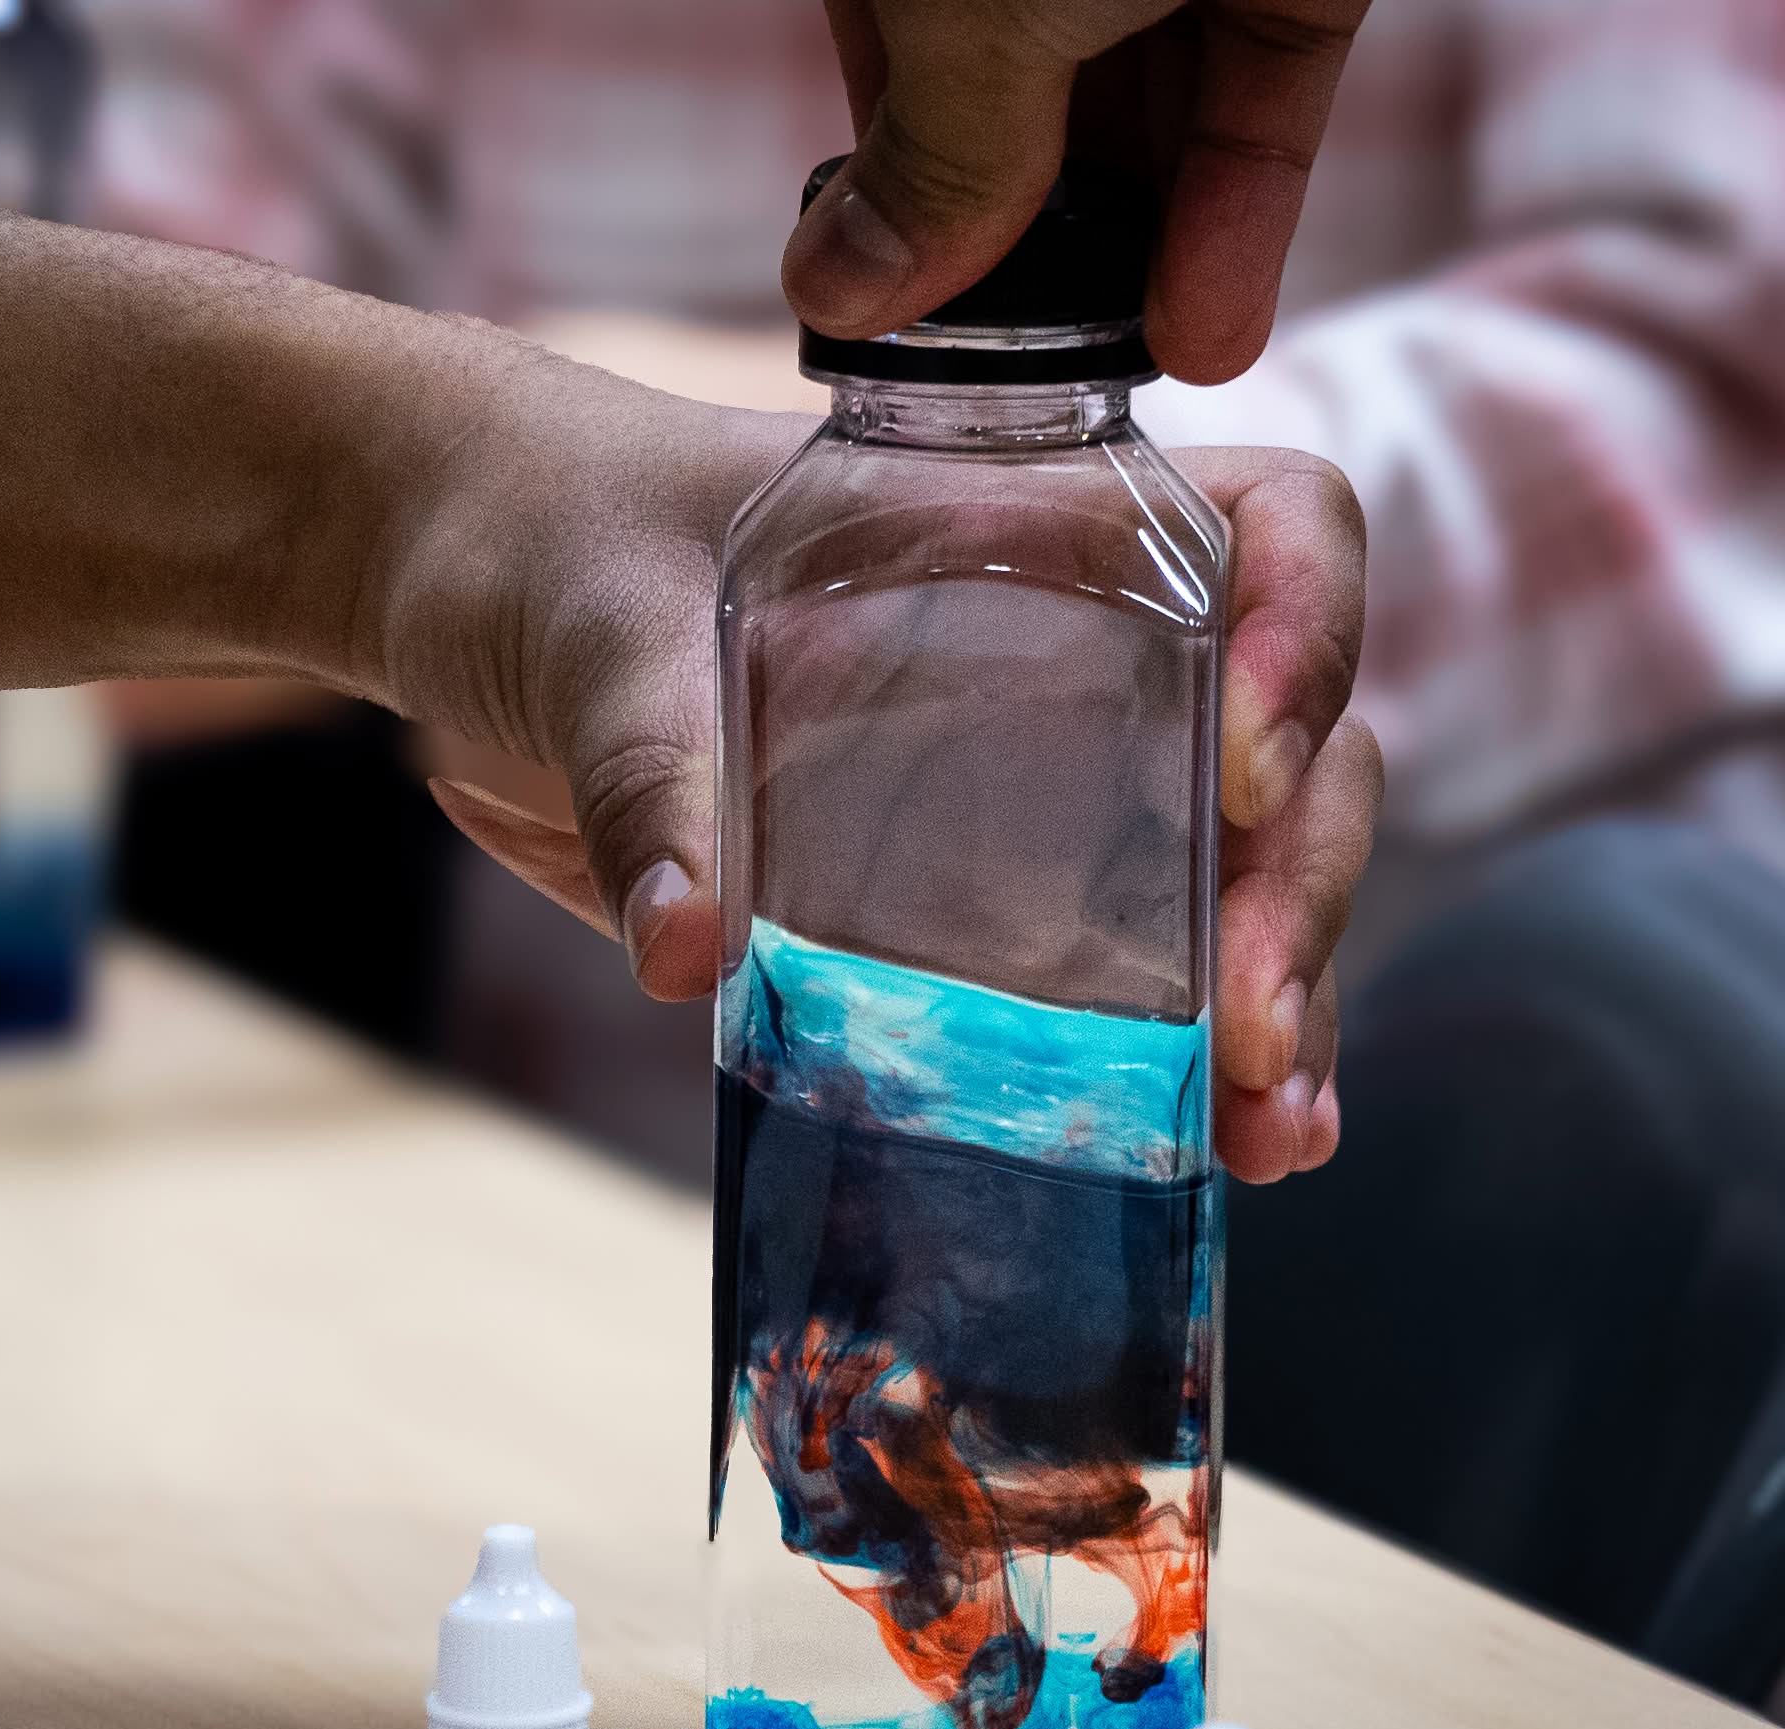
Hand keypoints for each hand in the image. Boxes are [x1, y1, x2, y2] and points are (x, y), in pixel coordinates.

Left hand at [370, 361, 1372, 1181]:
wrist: (475, 601)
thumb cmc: (551, 550)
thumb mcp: (599, 637)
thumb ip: (647, 774)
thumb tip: (681, 948)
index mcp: (1024, 524)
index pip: (1269, 529)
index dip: (1309, 627)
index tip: (1247, 762)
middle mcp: (1080, 647)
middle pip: (1290, 739)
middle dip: (1297, 883)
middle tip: (1248, 1020)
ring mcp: (1045, 781)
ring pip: (1241, 871)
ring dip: (1282, 996)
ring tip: (1270, 1126)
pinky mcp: (983, 905)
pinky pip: (1140, 971)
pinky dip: (1201, 1059)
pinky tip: (1235, 1148)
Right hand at [788, 0, 1371, 382]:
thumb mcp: (969, 9)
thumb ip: (931, 160)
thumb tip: (834, 297)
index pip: (888, 78)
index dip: (904, 200)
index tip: (915, 322)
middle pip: (1021, 108)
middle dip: (1032, 250)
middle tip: (1034, 376)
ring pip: (1149, 113)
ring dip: (1146, 256)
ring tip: (1134, 374)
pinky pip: (1258, 95)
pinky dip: (1238, 213)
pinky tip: (1210, 329)